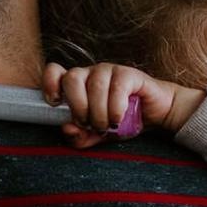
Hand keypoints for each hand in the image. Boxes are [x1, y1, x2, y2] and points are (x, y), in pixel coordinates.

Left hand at [41, 63, 205, 147]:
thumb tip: (66, 128)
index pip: (55, 71)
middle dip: (78, 107)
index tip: (56, 103)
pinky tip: (119, 118)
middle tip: (89, 123)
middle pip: (72, 78)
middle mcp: (90, 73)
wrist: (156, 115)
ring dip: (99, 112)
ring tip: (107, 125)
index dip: (50, 83)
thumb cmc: (123, 121)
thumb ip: (80, 136)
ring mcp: (109, 70)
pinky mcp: (128, 73)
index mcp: (78, 84)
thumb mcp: (97, 135)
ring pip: (94, 85)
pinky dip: (115, 107)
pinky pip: (116, 87)